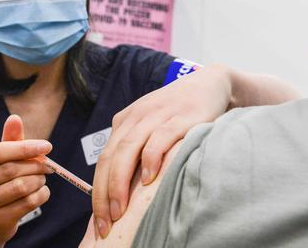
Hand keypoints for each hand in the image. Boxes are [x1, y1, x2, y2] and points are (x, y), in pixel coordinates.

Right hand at [0, 115, 52, 246]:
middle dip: (35, 165)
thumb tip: (14, 118)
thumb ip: (10, 140)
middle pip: (11, 169)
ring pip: (21, 186)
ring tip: (41, 179)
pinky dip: (41, 195)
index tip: (47, 146)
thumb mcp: (2, 160)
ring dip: (39, 181)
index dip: (25, 148)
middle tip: (48, 165)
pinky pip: (27, 203)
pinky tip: (41, 192)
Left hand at [91, 64, 233, 237]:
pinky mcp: (180, 116)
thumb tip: (124, 193)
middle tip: (105, 223)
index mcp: (125, 122)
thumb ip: (137, 151)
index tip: (99, 220)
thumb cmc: (179, 113)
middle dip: (105, 193)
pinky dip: (150, 158)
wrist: (210, 84)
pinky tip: (148, 179)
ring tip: (120, 210)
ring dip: (120, 182)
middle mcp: (135, 117)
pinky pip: (159, 137)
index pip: (104, 160)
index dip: (98, 191)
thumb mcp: (152, 127)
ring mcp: (156, 115)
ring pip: (128, 149)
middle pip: (111, 157)